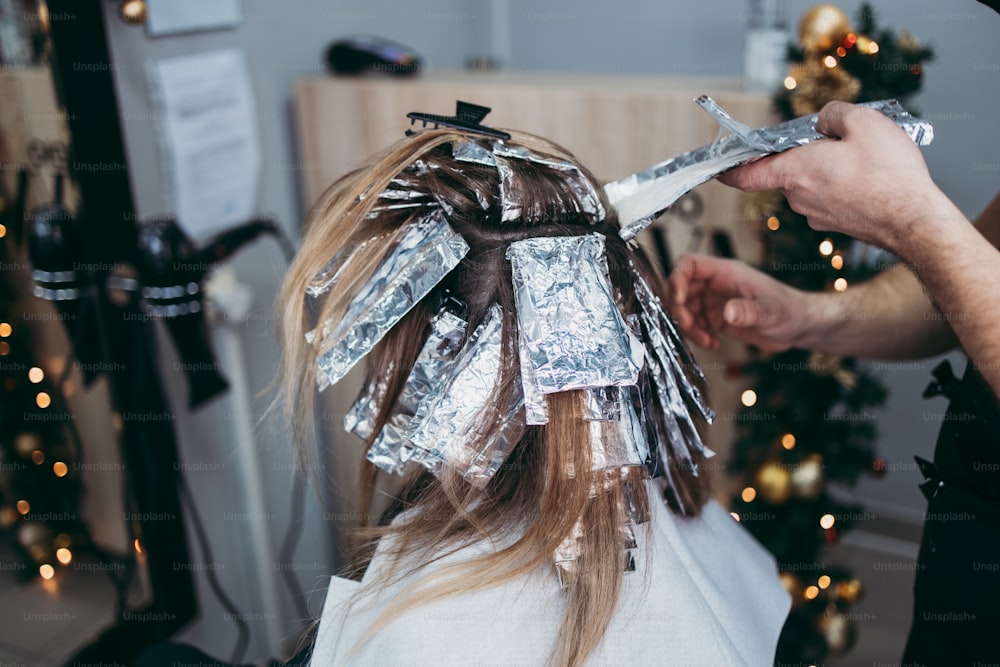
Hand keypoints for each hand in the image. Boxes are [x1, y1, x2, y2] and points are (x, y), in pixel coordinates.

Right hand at [668, 254, 811, 351]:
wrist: (801, 327)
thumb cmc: (792, 311)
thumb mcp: (772, 312)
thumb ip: (750, 311)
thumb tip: (727, 313)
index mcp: (727, 272)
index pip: (689, 264)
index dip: (677, 279)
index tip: (678, 301)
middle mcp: (717, 284)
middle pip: (680, 288)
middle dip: (679, 309)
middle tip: (689, 327)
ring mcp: (715, 301)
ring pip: (685, 308)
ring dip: (688, 326)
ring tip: (706, 340)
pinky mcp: (717, 318)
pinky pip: (695, 324)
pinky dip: (697, 336)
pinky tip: (714, 344)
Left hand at [719, 101, 956, 256]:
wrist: (915, 221)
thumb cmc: (890, 176)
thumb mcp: (864, 122)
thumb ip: (834, 114)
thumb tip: (825, 122)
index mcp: (796, 171)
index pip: (747, 175)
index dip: (729, 170)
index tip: (718, 168)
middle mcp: (799, 197)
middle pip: (787, 170)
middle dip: (804, 153)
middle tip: (836, 138)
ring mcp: (816, 214)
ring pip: (809, 183)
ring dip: (825, 168)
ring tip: (862, 158)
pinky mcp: (835, 223)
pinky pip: (828, 197)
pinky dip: (840, 185)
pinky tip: (868, 178)